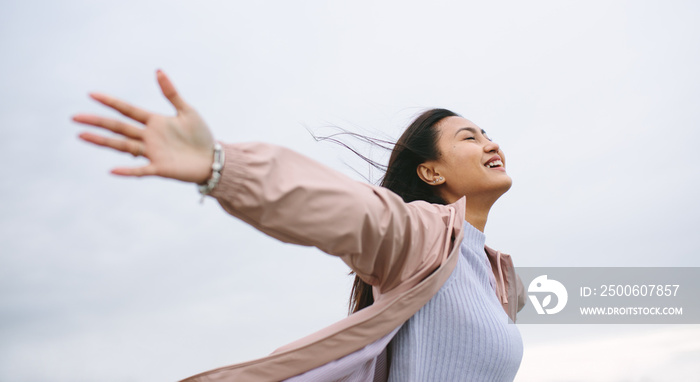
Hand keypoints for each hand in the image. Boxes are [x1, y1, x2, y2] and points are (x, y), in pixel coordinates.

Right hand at [74, 70, 215, 183]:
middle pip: (119, 128)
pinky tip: (112, 170)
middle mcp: (148, 137)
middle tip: (75, 117)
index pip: (128, 110)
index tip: (92, 94)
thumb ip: (171, 93)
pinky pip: (140, 170)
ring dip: (103, 141)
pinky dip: (128, 171)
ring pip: (122, 146)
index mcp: (154, 122)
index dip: (111, 102)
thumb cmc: (201, 136)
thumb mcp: (187, 111)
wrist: (213, 159)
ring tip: (82, 136)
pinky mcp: (160, 168)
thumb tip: (158, 70)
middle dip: (98, 122)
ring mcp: (152, 153)